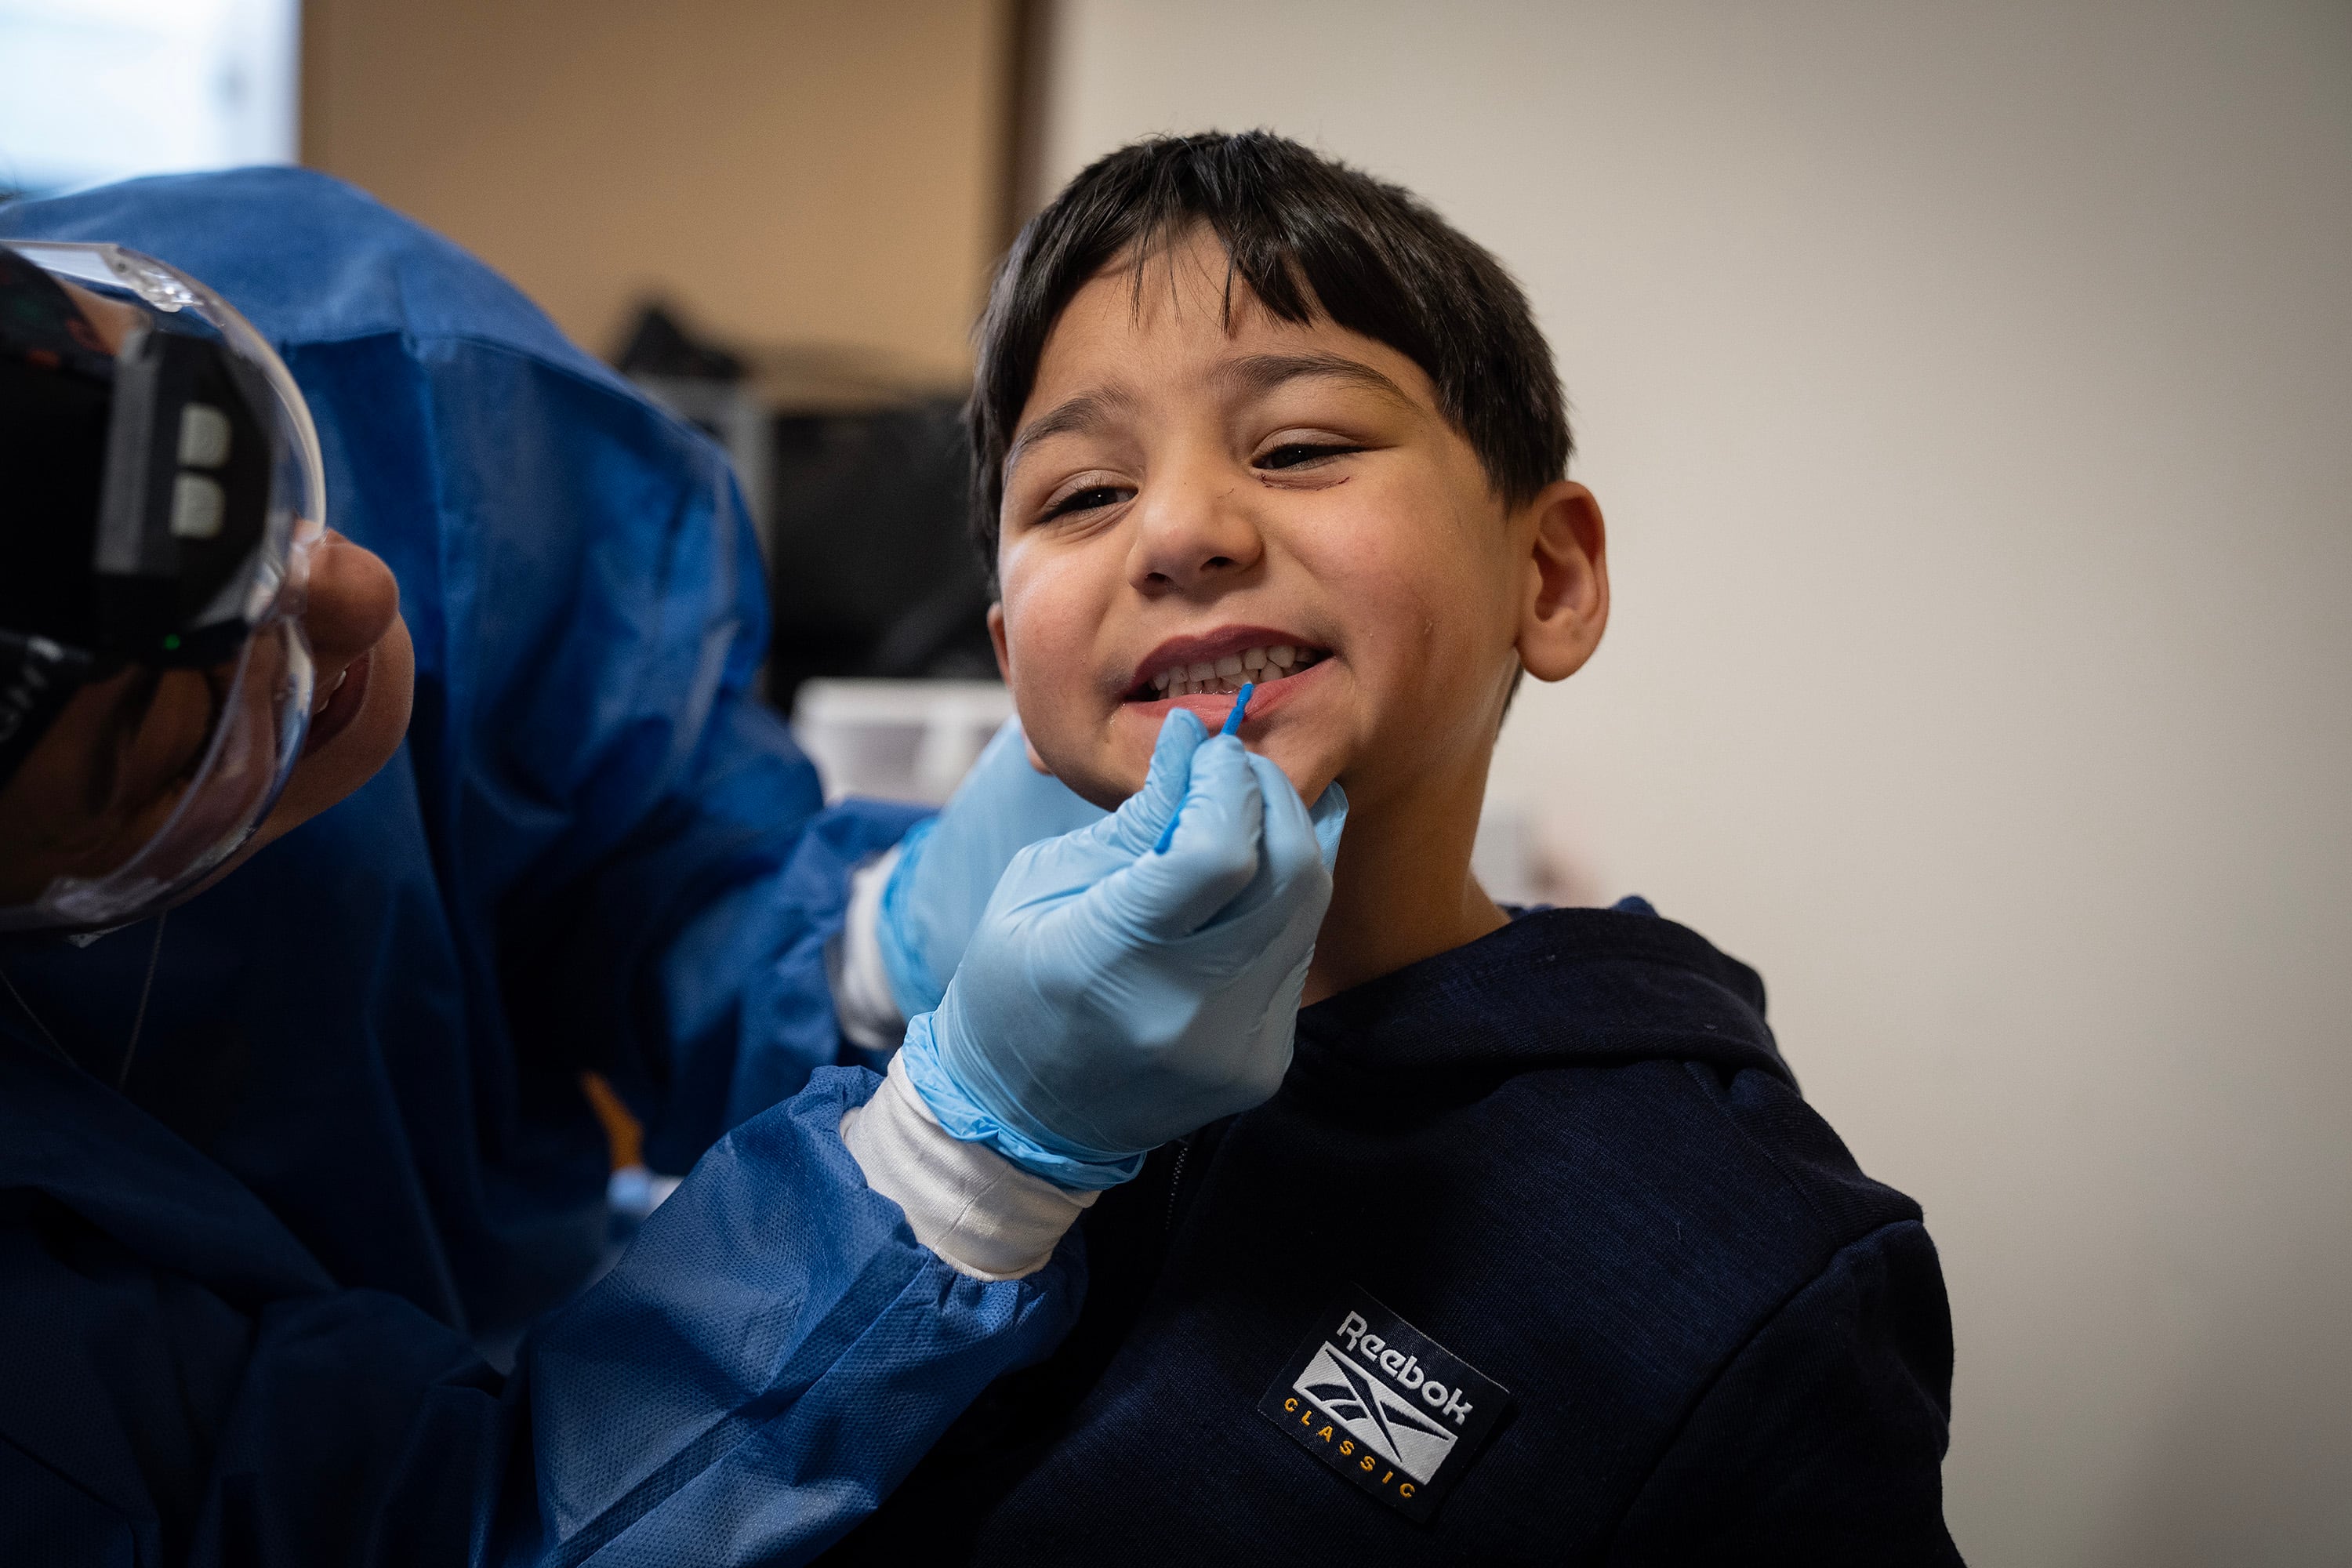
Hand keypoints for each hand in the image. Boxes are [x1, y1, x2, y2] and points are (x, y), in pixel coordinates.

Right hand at [897, 709, 1346, 1187]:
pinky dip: (1278, 902)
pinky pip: (1296, 954)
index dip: (1228, 783)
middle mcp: (1188, 1013)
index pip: (1219, 853)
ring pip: (1309, 910)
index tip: (1209, 749)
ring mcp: (1236, 1047)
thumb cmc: (1013, 985)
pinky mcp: (1265, 1063)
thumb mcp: (1041, 885)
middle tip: (1239, 767)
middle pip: (1291, 874)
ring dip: (1288, 841)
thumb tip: (1192, 738)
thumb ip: (1133, 821)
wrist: (1024, 1118)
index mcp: (1110, 963)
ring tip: (1244, 809)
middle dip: (1274, 796)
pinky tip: (1244, 881)